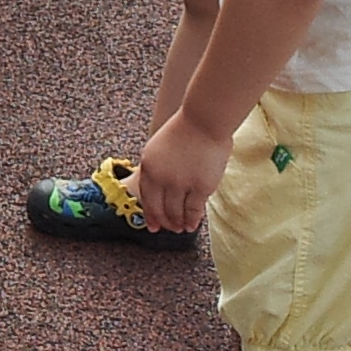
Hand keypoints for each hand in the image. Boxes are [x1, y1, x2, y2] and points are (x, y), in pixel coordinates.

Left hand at [136, 108, 235, 234]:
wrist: (204, 121)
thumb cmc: (184, 130)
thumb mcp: (158, 149)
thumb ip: (156, 169)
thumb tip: (159, 190)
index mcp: (148, 167)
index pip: (146, 198)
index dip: (150, 215)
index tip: (152, 226)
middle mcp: (161, 178)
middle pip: (160, 209)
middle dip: (164, 222)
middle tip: (169, 229)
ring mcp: (180, 184)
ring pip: (176, 212)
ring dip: (178, 223)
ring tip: (181, 229)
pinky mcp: (200, 187)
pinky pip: (193, 210)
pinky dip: (192, 220)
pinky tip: (193, 225)